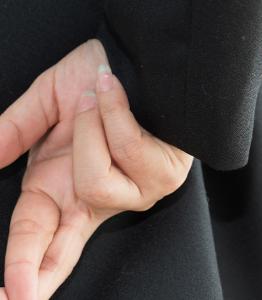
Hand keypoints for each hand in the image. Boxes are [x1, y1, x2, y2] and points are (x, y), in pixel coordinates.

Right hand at [0, 40, 192, 298]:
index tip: (9, 294)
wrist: (142, 60)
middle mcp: (96, 197)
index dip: (22, 266)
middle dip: (36, 272)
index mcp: (60, 188)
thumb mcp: (47, 101)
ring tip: (96, 98)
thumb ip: (15, 131)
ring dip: (91, 130)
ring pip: (97, 184)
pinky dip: (114, 114)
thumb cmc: (97, 80)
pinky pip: (128, 153)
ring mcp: (133, 191)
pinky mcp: (163, 176)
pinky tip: (115, 94)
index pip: (35, 236)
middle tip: (16, 296)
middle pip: (63, 250)